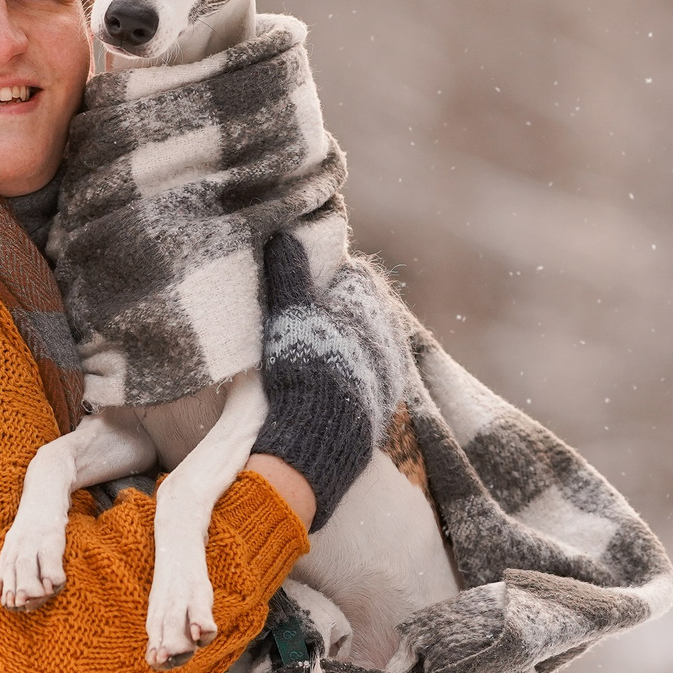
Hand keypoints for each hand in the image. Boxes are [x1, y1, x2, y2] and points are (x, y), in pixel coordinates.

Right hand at [249, 229, 385, 531]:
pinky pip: (365, 376)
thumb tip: (283, 233)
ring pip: (363, 344)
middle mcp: (389, 333)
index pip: (351, 274)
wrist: (321, 439)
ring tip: (306, 354)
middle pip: (359, 310)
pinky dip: (345, 374)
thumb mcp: (290, 314)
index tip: (299, 289)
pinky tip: (322, 384)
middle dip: (333, 310)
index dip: (323, 278)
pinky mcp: (383, 403)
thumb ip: (288, 273)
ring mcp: (390, 371)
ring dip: (339, 344)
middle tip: (300, 320)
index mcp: (372, 304)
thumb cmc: (306, 368)